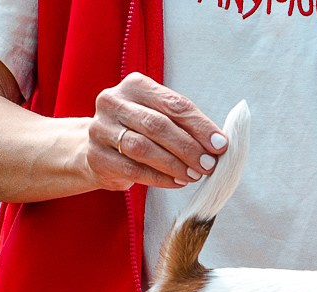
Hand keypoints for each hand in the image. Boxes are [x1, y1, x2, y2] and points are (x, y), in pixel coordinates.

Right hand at [86, 73, 227, 190]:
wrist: (97, 147)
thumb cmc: (139, 129)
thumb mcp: (160, 117)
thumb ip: (186, 125)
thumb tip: (218, 144)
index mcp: (135, 85)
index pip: (174, 104)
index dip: (200, 126)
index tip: (220, 145)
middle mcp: (114, 102)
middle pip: (157, 125)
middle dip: (188, 148)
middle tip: (208, 165)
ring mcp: (101, 128)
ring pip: (143, 147)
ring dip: (174, 164)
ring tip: (194, 175)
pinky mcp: (96, 155)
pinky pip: (133, 169)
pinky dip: (159, 178)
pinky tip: (177, 182)